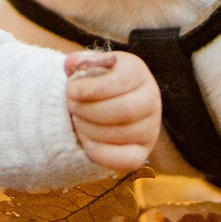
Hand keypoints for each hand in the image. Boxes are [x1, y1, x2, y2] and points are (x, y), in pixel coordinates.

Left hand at [64, 49, 159, 170]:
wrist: (104, 107)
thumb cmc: (95, 84)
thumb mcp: (88, 67)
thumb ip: (79, 62)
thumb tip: (72, 63)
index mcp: (137, 71)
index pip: (122, 80)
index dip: (95, 88)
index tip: (71, 91)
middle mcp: (150, 98)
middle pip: (125, 109)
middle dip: (91, 110)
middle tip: (71, 107)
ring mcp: (150, 126)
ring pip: (124, 133)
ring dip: (91, 129)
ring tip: (77, 121)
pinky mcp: (143, 150)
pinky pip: (129, 159)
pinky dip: (105, 154)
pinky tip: (87, 146)